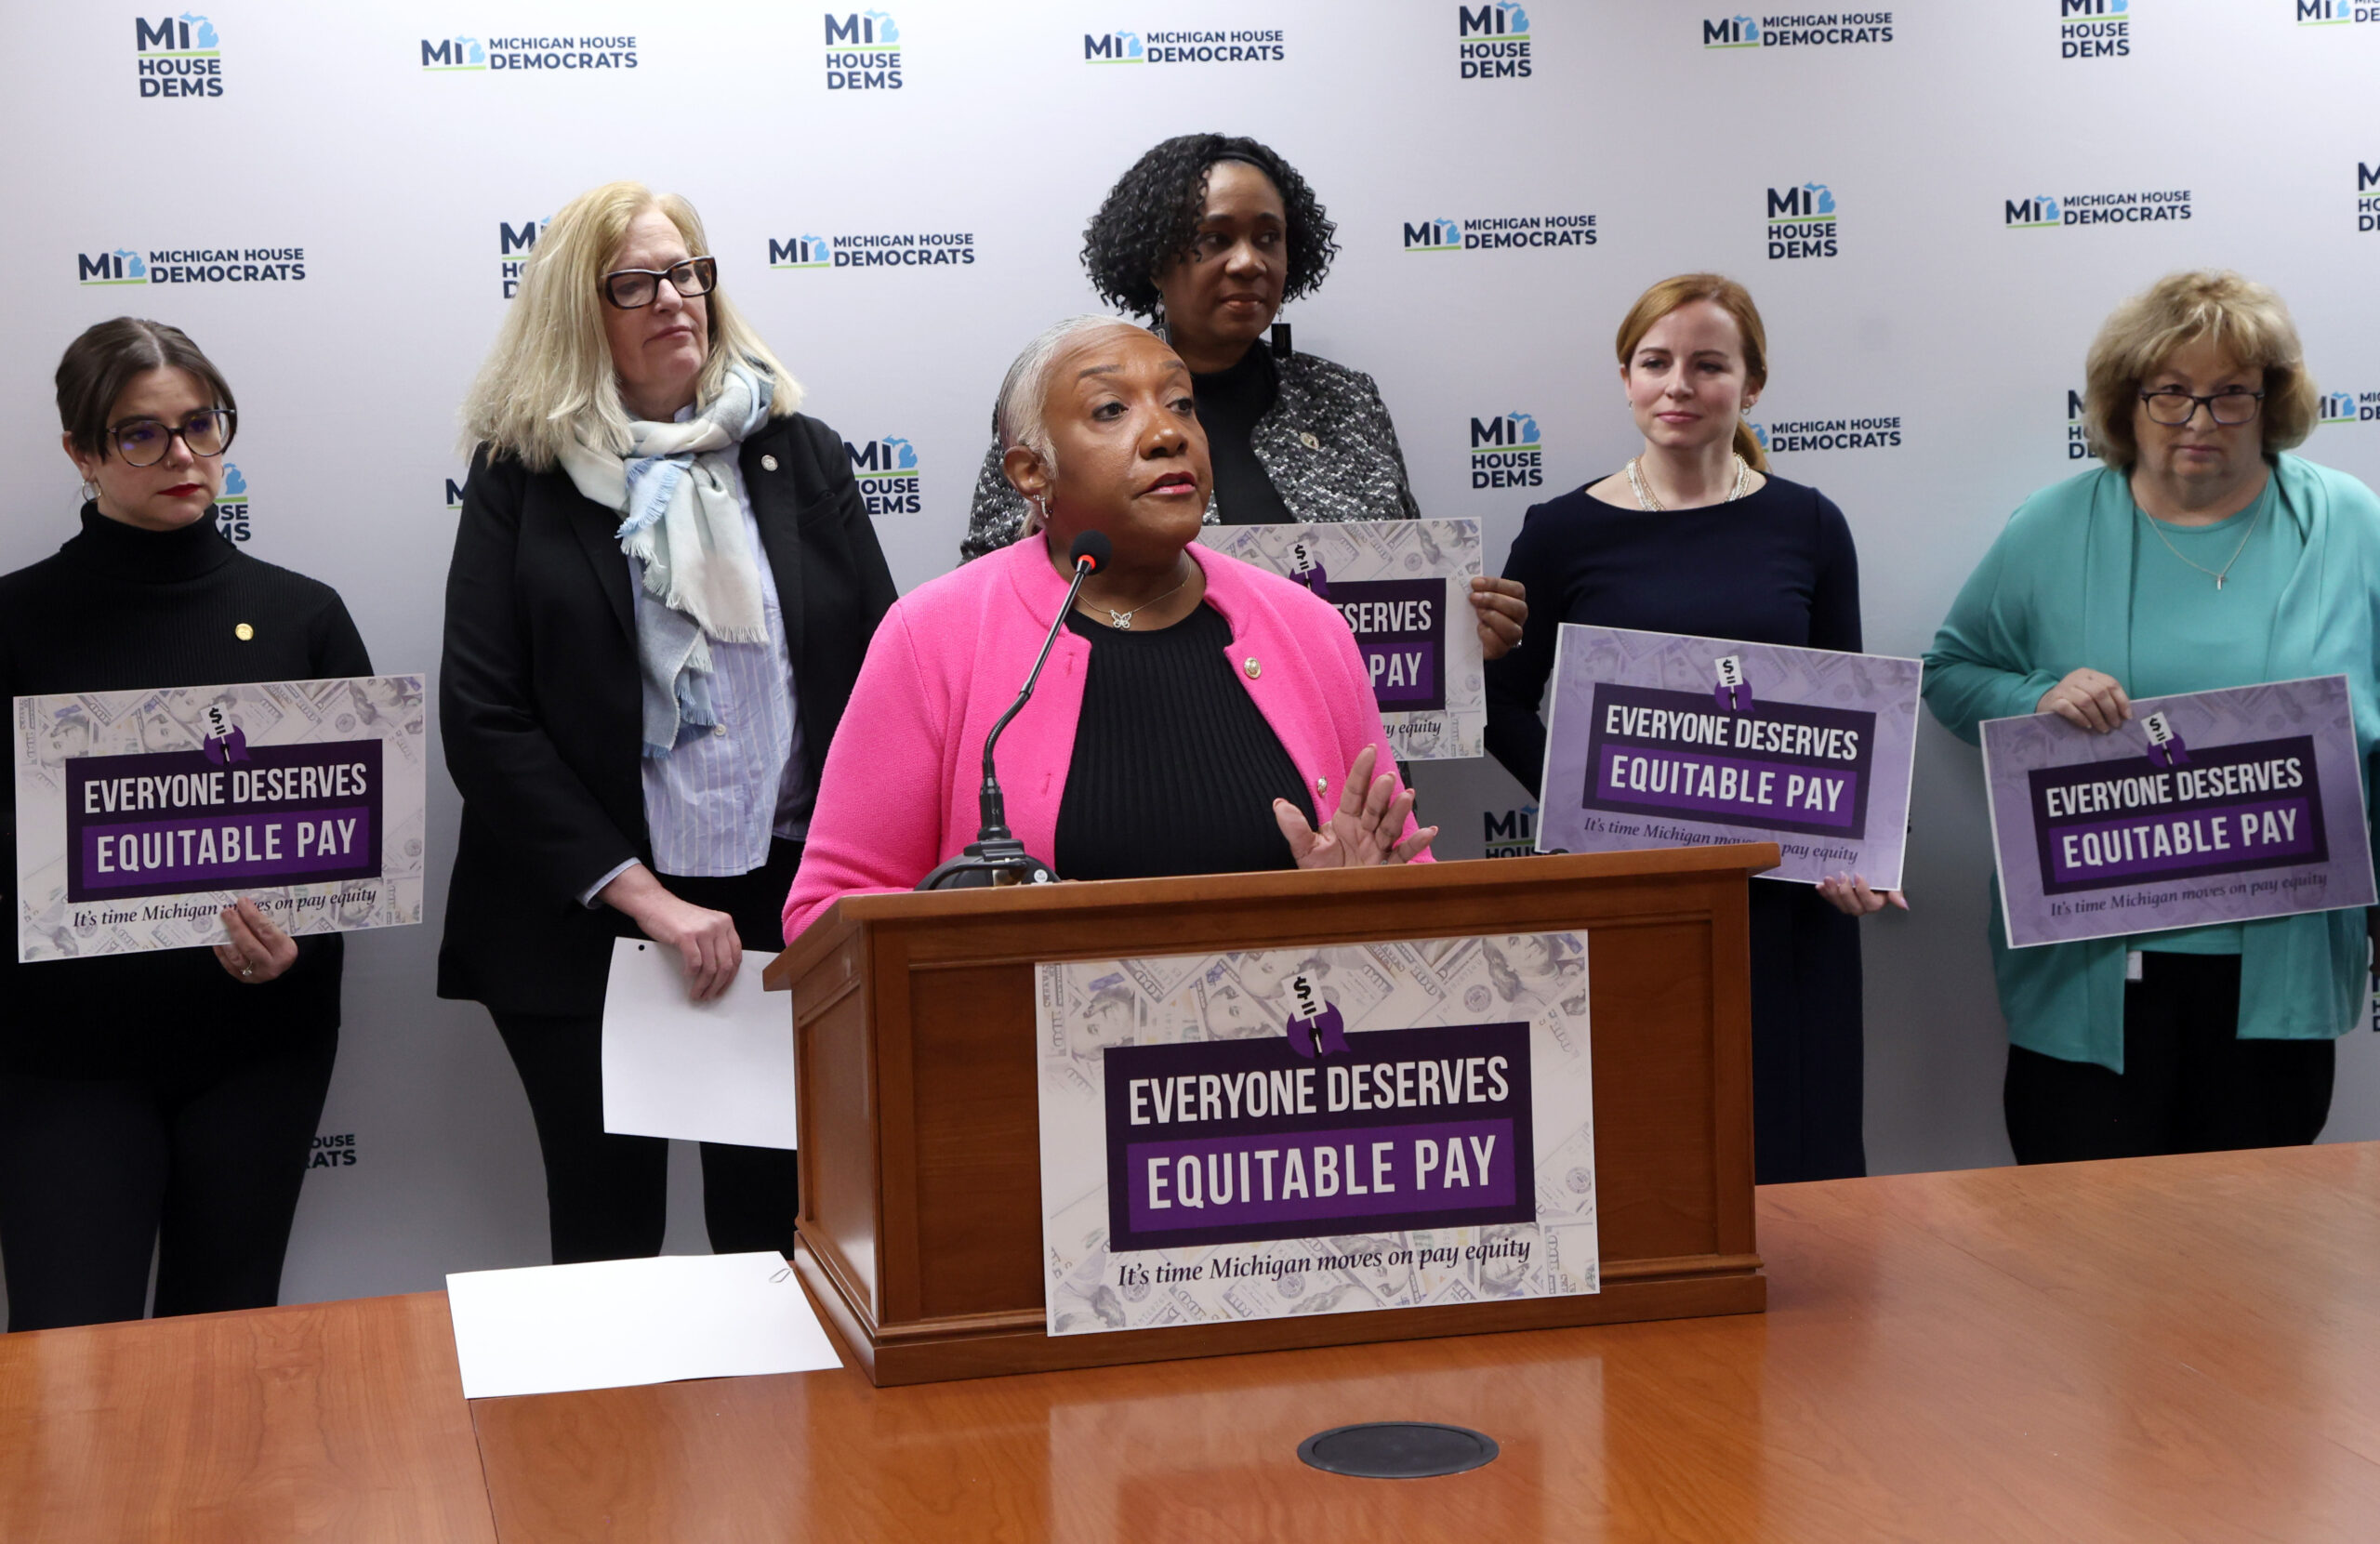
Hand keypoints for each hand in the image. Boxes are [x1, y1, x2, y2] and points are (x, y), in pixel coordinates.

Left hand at [214, 897, 298, 983]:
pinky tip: (218, 940)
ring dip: (226, 939)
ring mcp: (258, 974)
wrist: (282, 965)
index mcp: (286, 951)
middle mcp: (273, 965)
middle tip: (227, 911)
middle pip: (249, 944)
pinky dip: (222, 952)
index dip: (252, 915)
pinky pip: (229, 965)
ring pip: (237, 956)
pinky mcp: (245, 979)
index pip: (266, 931)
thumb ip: (266, 923)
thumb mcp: (283, 933)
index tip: (242, 902)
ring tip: (221, 924)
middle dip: (236, 926)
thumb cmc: (282, 945)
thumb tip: (245, 906)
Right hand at [598, 863, 741, 1001]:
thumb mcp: (704, 924)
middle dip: (718, 985)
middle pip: (725, 965)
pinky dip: (691, 975)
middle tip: (710, 995)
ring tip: (697, 993)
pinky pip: (694, 963)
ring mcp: (703, 930)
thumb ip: (716, 940)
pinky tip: (687, 977)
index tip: (723, 986)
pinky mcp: (687, 936)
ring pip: (710, 968)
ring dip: (703, 985)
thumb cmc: (676, 916)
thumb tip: (721, 969)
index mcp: (725, 923)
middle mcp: (717, 925)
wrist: (654, 903)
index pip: (736, 955)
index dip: (731, 976)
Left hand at [1275, 744, 1437, 867]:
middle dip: (1381, 793)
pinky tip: (1427, 832)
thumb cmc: (1319, 875)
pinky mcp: (1386, 867)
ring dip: (1400, 811)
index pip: (1354, 791)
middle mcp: (1364, 830)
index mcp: (1345, 821)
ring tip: (1407, 796)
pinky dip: (1416, 844)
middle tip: (1387, 779)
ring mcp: (1377, 847)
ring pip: (1390, 826)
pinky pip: (1403, 854)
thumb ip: (1295, 828)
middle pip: (1374, 807)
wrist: (1328, 903)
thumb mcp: (1304, 851)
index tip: (1370, 751)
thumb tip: (1280, 805)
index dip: (1362, 771)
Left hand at [1471, 576, 1526, 659]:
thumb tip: (1472, 582)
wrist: (1463, 636)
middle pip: (1520, 609)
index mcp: (1515, 601)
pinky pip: (1501, 646)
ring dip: (1493, 618)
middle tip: (1474, 598)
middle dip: (1495, 601)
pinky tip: (1478, 629)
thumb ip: (1477, 589)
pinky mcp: (1500, 650)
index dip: (1497, 585)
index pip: (1517, 590)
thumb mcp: (1475, 597)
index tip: (1475, 583)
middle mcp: (1517, 619)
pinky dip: (1488, 635)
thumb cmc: (1472, 611)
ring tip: (1478, 614)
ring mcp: (1511, 636)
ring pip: (1513, 630)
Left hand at [1816, 873, 1907, 916]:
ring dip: (1832, 892)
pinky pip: (1830, 899)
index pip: (1870, 902)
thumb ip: (1896, 892)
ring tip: (1828, 879)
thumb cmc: (1882, 877)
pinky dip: (1824, 893)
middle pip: (1853, 906)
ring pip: (1840, 904)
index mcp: (1876, 903)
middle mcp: (1862, 907)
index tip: (1858, 875)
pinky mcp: (1837, 899)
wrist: (1869, 870)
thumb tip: (1903, 905)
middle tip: (1841, 876)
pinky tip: (1820, 885)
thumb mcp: (1891, 882)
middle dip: (1845, 892)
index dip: (1863, 891)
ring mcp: (1848, 904)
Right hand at [2038, 668, 2130, 733]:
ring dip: (2097, 717)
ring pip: (2086, 701)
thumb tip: (2125, 713)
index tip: (2127, 716)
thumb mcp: (2090, 692)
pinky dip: (2081, 718)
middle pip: (2099, 692)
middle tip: (2115, 724)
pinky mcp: (2054, 700)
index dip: (2122, 700)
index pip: (2111, 683)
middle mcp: (2076, 678)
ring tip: (2103, 728)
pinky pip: (2069, 709)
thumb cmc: (2074, 699)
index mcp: (2088, 674)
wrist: (2046, 702)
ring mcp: (2063, 688)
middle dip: (2110, 711)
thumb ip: (2105, 697)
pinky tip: (2087, 725)